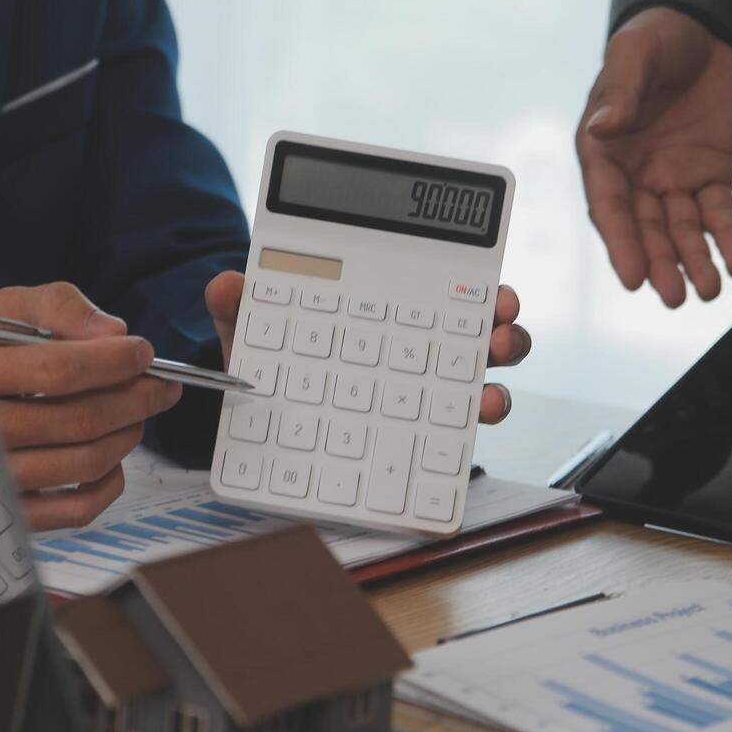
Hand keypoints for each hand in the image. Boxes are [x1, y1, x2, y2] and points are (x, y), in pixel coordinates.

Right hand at [0, 281, 178, 608]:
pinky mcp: (15, 514)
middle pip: (81, 420)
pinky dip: (111, 482)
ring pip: (87, 463)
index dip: (114, 361)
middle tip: (160, 385)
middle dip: (137, 398)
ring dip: (129, 434)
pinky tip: (111, 456)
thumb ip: (59, 306)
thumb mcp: (8, 309)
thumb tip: (112, 333)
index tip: (143, 352)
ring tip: (137, 413)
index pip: (59, 370)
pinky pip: (81, 509)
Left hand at [205, 271, 530, 422]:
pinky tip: (454, 444)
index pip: (452, 295)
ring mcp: (421, 401)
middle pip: (481, 340)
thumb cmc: (274, 357)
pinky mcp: (410, 444)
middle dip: (504, 336)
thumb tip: (228, 285)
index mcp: (398, 311)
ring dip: (494, 392)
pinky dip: (457, 444)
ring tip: (486, 397)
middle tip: (498, 337)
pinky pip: (445, 445)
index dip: (485, 293)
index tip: (496, 294)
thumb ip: (241, 302)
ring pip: (477, 391)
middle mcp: (422, 355)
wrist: (257, 410)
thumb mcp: (257, 325)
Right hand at [577, 6, 731, 307]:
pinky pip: (719, 214)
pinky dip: (728, 237)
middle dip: (660, 264)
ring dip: (694, 261)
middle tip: (675, 297)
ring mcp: (672, 180)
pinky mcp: (710, 177)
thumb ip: (620, 93)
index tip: (633, 278)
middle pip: (646, 230)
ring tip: (709, 291)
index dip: (621, 244)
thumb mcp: (634, 55)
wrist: (700, 30)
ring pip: (682, 231)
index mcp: (603, 153)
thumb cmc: (654, 40)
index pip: (609, 207)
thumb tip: (603, 127)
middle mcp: (634, 176)